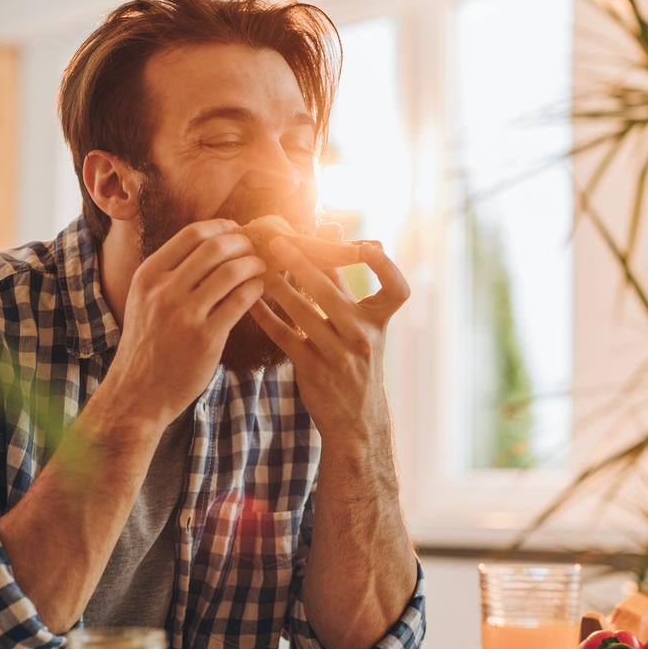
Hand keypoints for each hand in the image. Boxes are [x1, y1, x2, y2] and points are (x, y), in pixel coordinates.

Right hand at [108, 219, 266, 426]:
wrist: (138, 392)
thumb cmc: (148, 344)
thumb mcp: (145, 300)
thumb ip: (170, 273)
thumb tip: (210, 243)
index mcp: (148, 276)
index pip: (191, 234)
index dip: (221, 227)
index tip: (237, 231)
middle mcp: (164, 290)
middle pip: (215, 247)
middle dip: (242, 242)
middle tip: (256, 247)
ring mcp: (184, 314)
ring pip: (231, 271)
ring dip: (254, 264)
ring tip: (262, 267)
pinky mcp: (205, 338)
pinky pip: (240, 301)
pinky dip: (255, 289)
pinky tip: (259, 290)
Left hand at [247, 224, 409, 448]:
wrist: (357, 420)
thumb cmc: (356, 361)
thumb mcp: (360, 325)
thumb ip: (344, 281)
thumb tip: (331, 228)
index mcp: (379, 321)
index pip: (396, 289)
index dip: (386, 265)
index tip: (367, 243)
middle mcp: (363, 336)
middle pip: (331, 292)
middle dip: (303, 263)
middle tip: (277, 242)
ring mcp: (339, 355)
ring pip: (303, 312)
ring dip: (278, 287)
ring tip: (257, 266)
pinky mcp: (315, 371)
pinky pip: (285, 337)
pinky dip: (266, 318)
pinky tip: (250, 302)